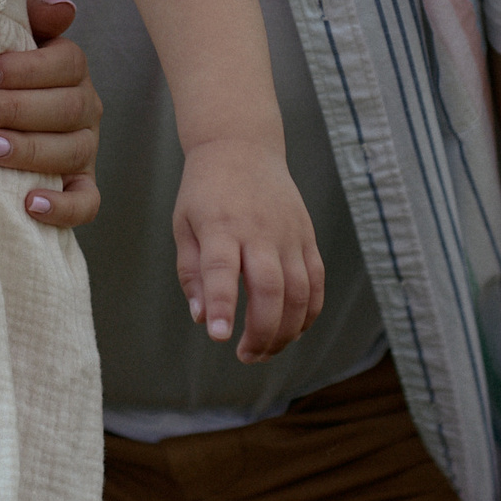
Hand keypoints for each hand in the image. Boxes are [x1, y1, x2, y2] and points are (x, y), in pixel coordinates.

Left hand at [0, 0, 102, 227]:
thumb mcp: (11, 34)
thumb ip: (31, 16)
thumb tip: (62, 9)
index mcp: (71, 68)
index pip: (67, 64)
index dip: (29, 69)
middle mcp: (85, 107)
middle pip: (69, 107)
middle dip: (18, 110)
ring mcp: (85, 149)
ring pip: (73, 151)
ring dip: (30, 151)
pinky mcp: (80, 186)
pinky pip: (86, 202)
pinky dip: (63, 207)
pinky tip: (29, 203)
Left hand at [172, 136, 324, 362]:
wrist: (241, 146)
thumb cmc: (206, 190)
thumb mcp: (184, 224)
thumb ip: (192, 272)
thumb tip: (203, 318)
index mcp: (220, 225)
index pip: (222, 269)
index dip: (223, 305)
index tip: (220, 337)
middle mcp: (258, 230)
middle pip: (269, 288)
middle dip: (261, 331)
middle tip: (245, 355)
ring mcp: (288, 233)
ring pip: (299, 291)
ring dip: (286, 330)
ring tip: (265, 350)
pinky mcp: (307, 236)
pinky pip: (316, 282)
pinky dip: (309, 313)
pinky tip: (292, 331)